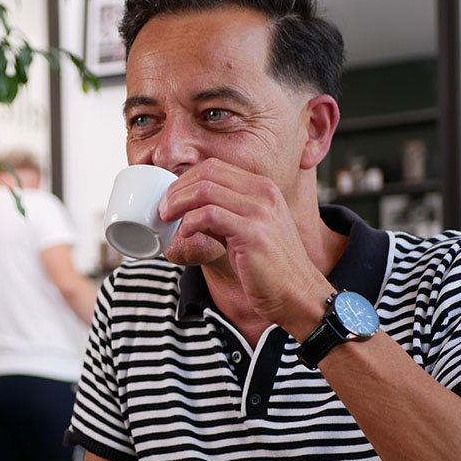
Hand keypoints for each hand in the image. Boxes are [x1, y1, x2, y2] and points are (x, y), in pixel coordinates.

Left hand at [159, 158, 331, 332]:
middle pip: (207, 173)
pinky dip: (189, 222)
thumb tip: (188, 209)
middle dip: (177, 189)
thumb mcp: (247, 229)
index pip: (215, 167)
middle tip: (163, 208)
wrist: (296, 293)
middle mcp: (264, 193)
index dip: (186, 179)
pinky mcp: (253, 233)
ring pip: (205, 190)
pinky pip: (209, 215)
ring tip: (167, 218)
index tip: (171, 196)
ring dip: (178, 203)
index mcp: (263, 188)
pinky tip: (184, 233)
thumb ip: (223, 215)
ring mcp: (260, 211)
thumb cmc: (269, 267)